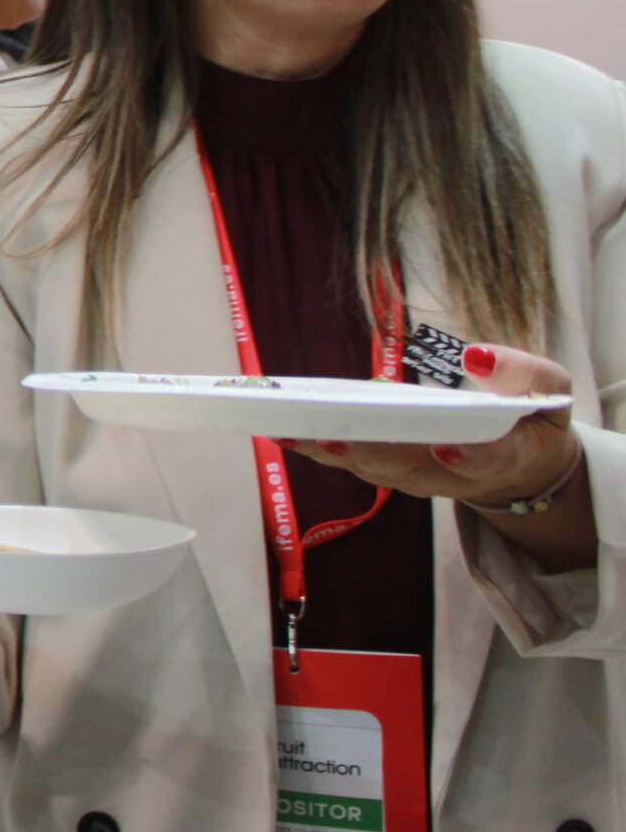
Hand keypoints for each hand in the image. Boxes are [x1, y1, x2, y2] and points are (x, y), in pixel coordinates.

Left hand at [285, 343, 577, 505]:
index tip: (447, 445)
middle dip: (371, 453)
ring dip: (329, 451)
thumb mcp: (549, 392)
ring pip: (371, 468)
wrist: (521, 464)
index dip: (467, 456)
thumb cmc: (530, 421)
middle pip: (410, 468)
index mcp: (505, 456)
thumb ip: (526, 375)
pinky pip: (353, 459)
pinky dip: (318, 446)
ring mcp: (416, 475)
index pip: (486, 460)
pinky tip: (283, 430)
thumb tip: (476, 356)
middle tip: (333, 438)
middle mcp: (452, 474)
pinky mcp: (389, 467)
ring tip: (289, 430)